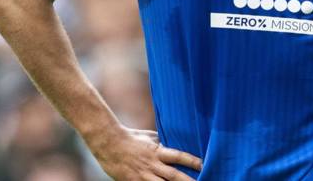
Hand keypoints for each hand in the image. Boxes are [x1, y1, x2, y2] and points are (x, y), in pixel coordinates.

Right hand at [88, 126, 202, 179]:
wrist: (108, 143)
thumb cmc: (131, 138)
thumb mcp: (151, 137)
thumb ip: (163, 142)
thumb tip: (176, 142)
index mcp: (158, 151)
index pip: (179, 156)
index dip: (193, 161)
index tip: (204, 165)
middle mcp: (152, 165)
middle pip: (174, 176)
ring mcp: (143, 176)